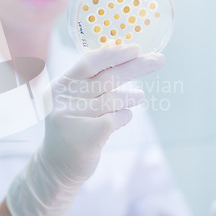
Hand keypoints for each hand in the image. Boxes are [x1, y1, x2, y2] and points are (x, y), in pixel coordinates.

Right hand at [7, 44, 164, 215]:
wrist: (57, 167)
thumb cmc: (73, 128)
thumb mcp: (74, 101)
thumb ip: (91, 80)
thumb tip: (118, 50)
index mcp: (59, 86)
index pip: (88, 62)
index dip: (113, 53)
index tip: (135, 48)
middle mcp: (62, 100)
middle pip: (106, 77)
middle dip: (135, 67)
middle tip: (158, 60)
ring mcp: (72, 119)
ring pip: (113, 99)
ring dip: (131, 96)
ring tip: (139, 96)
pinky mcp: (85, 137)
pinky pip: (115, 119)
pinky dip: (125, 116)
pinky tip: (124, 117)